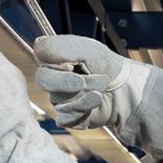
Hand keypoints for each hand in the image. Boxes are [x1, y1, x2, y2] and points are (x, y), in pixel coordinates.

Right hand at [33, 35, 148, 129]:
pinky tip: (97, 101)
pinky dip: (85, 108)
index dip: (58, 62)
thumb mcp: (87, 48)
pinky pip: (66, 116)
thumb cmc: (107, 66)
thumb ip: (60, 46)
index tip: (75, 63)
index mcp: (54, 60)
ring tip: (102, 88)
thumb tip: (37, 46)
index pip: (40, 57)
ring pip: (58, 99)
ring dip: (85, 93)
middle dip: (71, 81)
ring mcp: (58, 99)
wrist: (126, 89)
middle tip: (96, 79)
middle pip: (43, 80)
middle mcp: (52, 79)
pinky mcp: (67, 117)